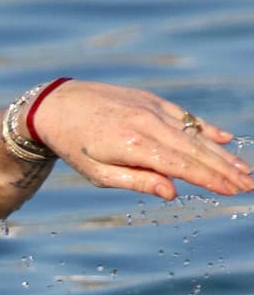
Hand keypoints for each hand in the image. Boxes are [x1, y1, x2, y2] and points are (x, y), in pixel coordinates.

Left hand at [32, 81, 251, 202]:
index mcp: (134, 146)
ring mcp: (152, 108)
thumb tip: (173, 193)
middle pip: (195, 150)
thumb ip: (138, 182)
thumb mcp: (100, 174)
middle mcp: (148, 124)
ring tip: (243, 169)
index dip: (211, 179)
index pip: (182, 166)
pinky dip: (205, 128)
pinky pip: (184, 116)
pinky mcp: (152, 100)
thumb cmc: (77, 147)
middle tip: (249, 185)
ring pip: (194, 133)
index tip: (233, 191)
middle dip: (225, 169)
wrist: (59, 105)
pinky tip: (224, 139)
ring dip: (221, 153)